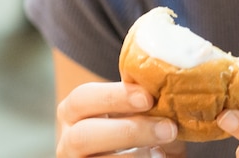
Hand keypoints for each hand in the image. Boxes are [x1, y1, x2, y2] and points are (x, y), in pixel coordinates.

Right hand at [56, 81, 184, 157]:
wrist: (137, 154)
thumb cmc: (136, 124)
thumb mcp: (134, 110)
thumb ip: (142, 99)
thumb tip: (170, 87)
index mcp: (73, 110)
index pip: (83, 97)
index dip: (114, 96)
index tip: (148, 97)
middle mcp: (68, 140)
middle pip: (84, 135)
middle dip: (129, 131)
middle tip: (168, 128)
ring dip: (137, 155)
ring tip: (163, 150)